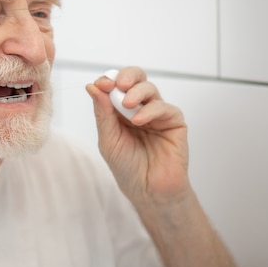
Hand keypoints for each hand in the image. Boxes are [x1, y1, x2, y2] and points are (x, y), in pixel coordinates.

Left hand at [86, 67, 189, 204]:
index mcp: (120, 110)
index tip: (101, 84)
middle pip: (136, 78)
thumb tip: (93, 87)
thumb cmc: (127, 167)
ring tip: (127, 105)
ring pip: (149, 89)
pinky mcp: (174, 122)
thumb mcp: (108, 139)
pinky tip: (139, 121)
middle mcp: (139, 108)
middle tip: (118, 84)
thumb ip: (102, 113)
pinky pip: (164, 107)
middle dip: (127, 76)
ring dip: (136, 93)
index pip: (115, 85)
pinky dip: (150, 110)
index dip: (109, 80)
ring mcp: (157, 114)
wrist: (148, 191)